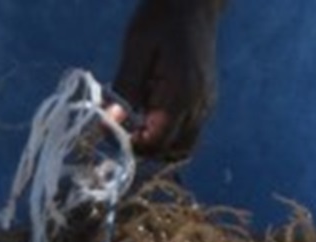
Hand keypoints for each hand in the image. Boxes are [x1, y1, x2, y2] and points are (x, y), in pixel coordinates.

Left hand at [112, 0, 223, 158]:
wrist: (193, 2)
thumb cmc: (161, 20)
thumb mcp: (136, 49)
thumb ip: (125, 87)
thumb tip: (110, 121)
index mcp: (181, 96)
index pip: (155, 144)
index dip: (130, 145)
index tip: (110, 131)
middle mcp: (198, 106)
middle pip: (170, 153)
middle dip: (143, 151)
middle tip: (120, 132)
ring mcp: (205, 106)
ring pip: (182, 148)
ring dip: (157, 146)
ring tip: (135, 124)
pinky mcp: (204, 102)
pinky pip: (187, 133)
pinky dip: (167, 135)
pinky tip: (148, 114)